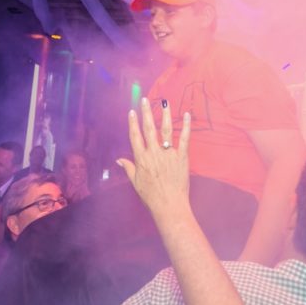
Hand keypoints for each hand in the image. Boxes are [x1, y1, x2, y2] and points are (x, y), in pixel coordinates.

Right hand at [117, 98, 191, 222]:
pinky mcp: (182, 157)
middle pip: (149, 129)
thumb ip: (128, 168)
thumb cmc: (151, 196)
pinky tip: (186, 115)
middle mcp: (154, 153)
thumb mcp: (136, 182)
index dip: (133, 123)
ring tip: (164, 102)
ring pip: (166, 130)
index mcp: (141, 159)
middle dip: (146, 112)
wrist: (170, 205)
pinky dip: (186, 126)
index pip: (135, 136)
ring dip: (165, 115)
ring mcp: (169, 154)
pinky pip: (185, 138)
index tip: (131, 111)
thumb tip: (119, 159)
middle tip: (145, 100)